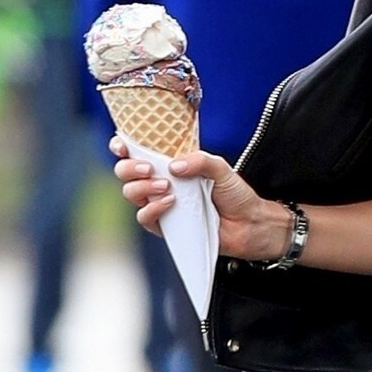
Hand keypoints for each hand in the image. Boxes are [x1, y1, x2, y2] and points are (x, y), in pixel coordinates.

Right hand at [110, 135, 292, 261]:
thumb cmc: (235, 195)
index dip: (122, 147)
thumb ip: (200, 160)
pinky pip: (145, 218)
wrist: (249, 223)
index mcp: (169, 165)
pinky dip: (153, 208)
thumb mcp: (221, 168)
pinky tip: (170, 203)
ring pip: (131, 194)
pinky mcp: (165, 226)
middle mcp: (160, 183)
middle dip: (129, 168)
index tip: (123, 145)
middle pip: (125, 173)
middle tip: (148, 168)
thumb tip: (173, 165)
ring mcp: (160, 204)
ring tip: (166, 186)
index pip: (137, 153)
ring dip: (141, 187)